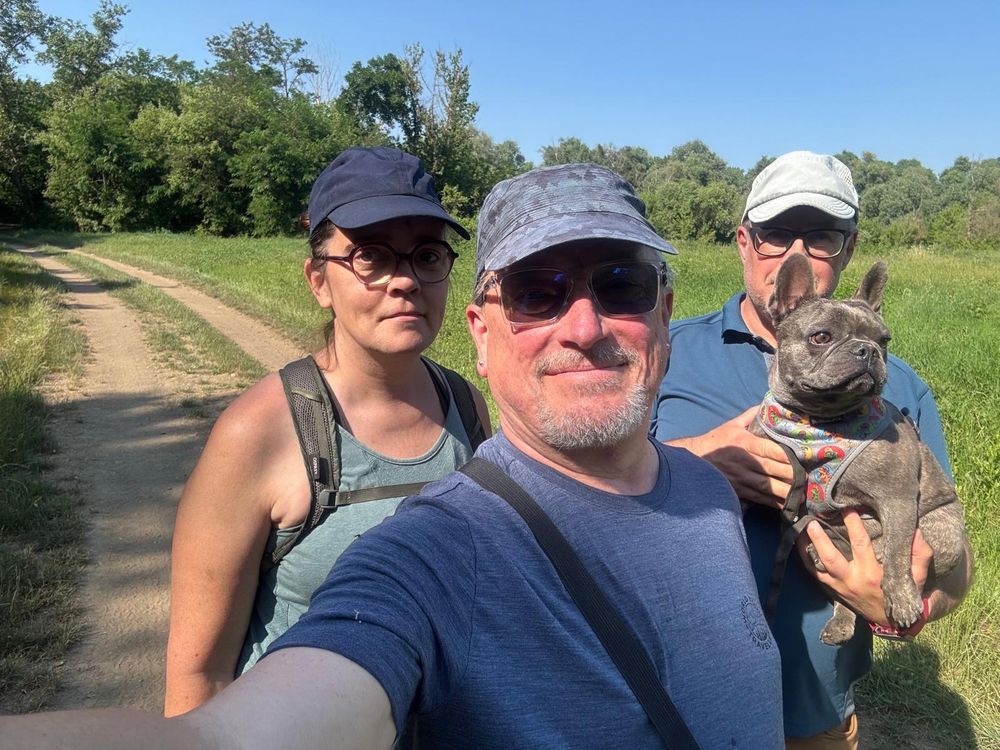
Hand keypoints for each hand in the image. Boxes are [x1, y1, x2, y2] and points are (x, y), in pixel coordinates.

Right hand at [669, 407, 793, 507]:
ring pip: (766, 486)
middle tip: (808, 478)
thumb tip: (769, 405)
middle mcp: (743, 460)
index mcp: (743, 442)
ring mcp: (740, 477)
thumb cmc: (717, 440)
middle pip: (771, 469)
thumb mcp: (733, 424)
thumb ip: (752, 416)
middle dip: (791, 475)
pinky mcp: (737, 489)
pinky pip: (758, 497)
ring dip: (785, 491)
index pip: (769, 449)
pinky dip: (773, 502)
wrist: (695, 459)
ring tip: (802, 495)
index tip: (803, 458)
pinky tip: (786, 504)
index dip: (786, 455)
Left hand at [799, 509, 932, 624]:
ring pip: (816, 567)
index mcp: (872, 573)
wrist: (892, 621)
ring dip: (806, 548)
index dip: (853, 525)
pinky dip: (805, 560)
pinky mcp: (832, 590)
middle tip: (811, 521)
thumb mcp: (917, 577)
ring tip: (799, 528)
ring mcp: (839, 586)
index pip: (860, 544)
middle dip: (819, 539)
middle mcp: (852, 580)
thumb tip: (917, 531)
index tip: (848, 508)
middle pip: (830, 558)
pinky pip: (814, 575)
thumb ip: (920, 554)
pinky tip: (798, 544)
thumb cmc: (904, 593)